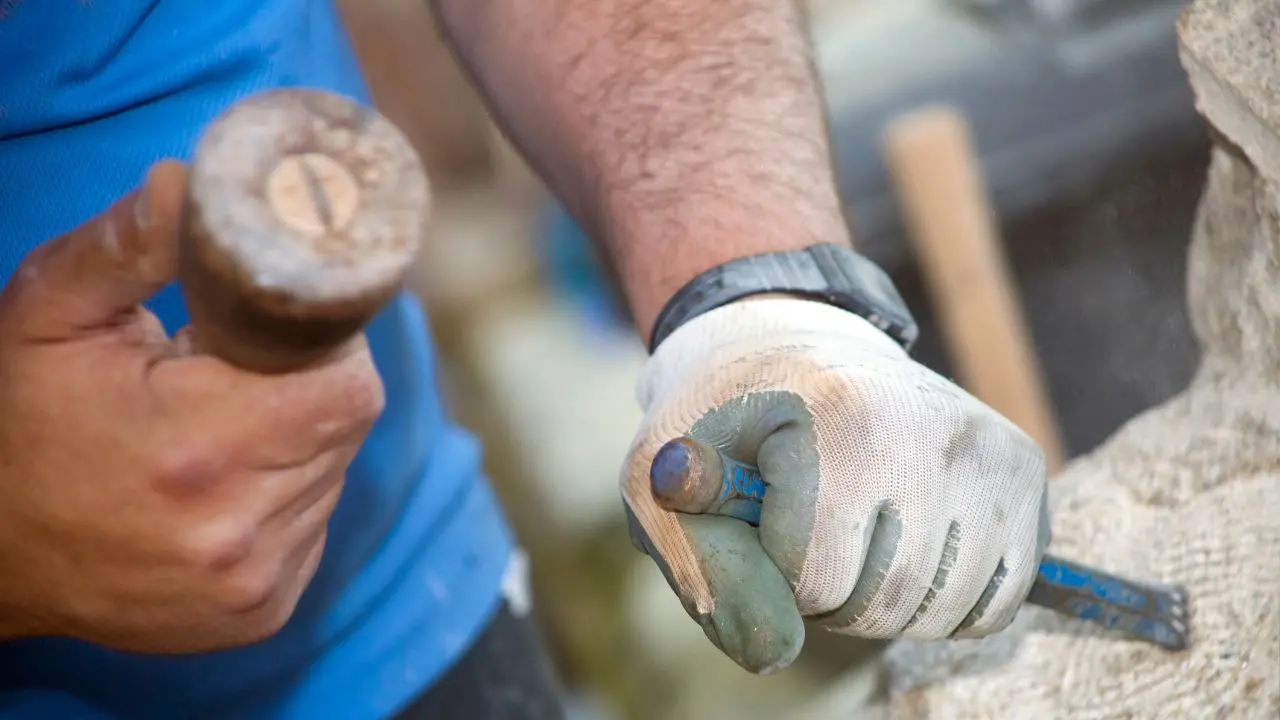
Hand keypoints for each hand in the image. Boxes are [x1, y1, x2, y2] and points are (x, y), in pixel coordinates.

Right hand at [0, 161, 383, 653]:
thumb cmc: (17, 424)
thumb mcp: (51, 316)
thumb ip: (129, 246)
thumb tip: (195, 184)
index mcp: (201, 448)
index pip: (349, 383)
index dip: (328, 346)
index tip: (280, 332)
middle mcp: (238, 529)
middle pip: (346, 427)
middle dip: (306, 388)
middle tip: (234, 376)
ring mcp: (252, 583)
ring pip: (331, 475)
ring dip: (295, 444)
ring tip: (215, 435)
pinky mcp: (259, 613)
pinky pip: (311, 528)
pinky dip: (282, 500)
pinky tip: (215, 491)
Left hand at [621, 297, 1048, 673]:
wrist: (791, 349)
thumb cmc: (721, 424)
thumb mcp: (664, 480)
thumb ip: (706, 568)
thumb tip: (776, 655)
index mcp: (845, 419)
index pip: (815, 580)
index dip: (772, 569)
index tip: (760, 511)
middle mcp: (935, 431)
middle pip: (884, 603)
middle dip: (826, 593)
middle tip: (803, 527)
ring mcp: (990, 453)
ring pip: (942, 613)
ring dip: (882, 604)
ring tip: (849, 533)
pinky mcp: (1022, 475)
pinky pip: (994, 604)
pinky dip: (942, 603)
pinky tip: (903, 547)